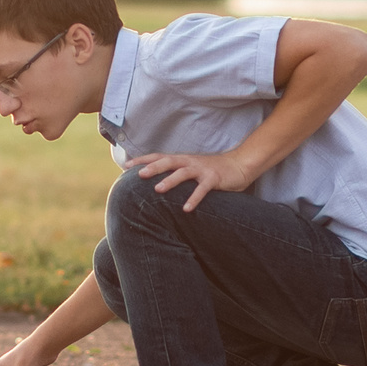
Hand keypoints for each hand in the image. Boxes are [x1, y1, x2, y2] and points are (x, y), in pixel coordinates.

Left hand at [127, 147, 255, 211]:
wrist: (239, 165)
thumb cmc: (211, 170)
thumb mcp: (192, 168)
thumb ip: (176, 172)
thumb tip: (157, 182)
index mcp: (182, 159)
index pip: (159, 156)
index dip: (143, 160)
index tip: (126, 166)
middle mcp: (190, 162)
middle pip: (168, 161)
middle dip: (153, 167)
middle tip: (139, 175)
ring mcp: (202, 169)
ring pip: (183, 173)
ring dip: (170, 181)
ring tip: (158, 190)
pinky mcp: (214, 179)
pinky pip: (202, 189)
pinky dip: (194, 198)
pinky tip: (186, 209)